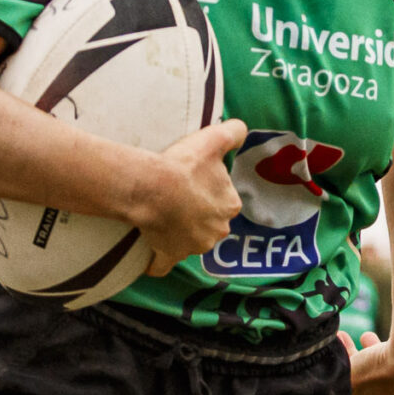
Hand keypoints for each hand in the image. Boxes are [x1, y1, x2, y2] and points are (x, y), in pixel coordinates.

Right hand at [132, 119, 247, 274]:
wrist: (152, 189)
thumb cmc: (184, 165)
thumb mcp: (213, 139)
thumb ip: (234, 132)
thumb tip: (241, 130)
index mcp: (229, 206)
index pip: (224, 199)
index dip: (209, 190)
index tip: (193, 181)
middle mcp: (216, 231)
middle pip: (208, 223)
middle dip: (196, 215)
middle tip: (177, 198)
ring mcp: (192, 247)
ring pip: (189, 241)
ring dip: (179, 233)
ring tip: (162, 216)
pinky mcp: (168, 256)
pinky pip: (163, 264)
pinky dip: (158, 261)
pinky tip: (152, 254)